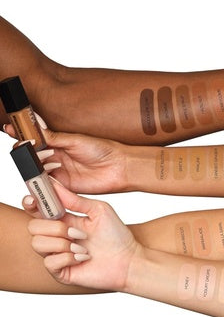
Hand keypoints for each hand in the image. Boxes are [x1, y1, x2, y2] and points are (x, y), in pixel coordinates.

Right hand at [4, 115, 128, 193]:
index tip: (11, 128)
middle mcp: (56, 158)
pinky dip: (41, 182)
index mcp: (59, 143)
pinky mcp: (65, 187)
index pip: (36, 139)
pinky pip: (48, 186)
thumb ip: (54, 138)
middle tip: (24, 148)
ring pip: (37, 171)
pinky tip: (40, 177)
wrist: (120, 167)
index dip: (23, 135)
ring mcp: (59, 173)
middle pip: (32, 157)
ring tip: (37, 161)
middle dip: (25, 152)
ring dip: (33, 167)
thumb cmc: (103, 150)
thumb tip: (34, 132)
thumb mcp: (76, 141)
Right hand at [28, 182, 140, 290]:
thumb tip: (54, 184)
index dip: (32, 203)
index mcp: (65, 219)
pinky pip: (49, 262)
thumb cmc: (117, 235)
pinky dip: (68, 258)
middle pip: (33, 226)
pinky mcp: (60, 271)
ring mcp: (57, 254)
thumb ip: (75, 200)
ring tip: (83, 247)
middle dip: (54, 227)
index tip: (34, 199)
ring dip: (63, 244)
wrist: (129, 260)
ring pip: (37, 243)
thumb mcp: (98, 210)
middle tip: (77, 232)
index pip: (37, 210)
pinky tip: (83, 258)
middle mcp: (57, 236)